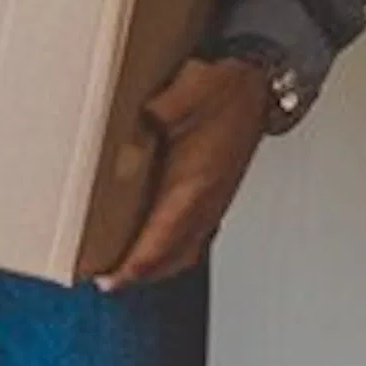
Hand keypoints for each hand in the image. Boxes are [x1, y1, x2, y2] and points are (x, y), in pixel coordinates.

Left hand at [97, 55, 272, 289]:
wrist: (258, 84)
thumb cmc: (223, 88)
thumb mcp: (186, 91)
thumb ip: (159, 111)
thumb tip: (136, 123)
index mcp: (197, 181)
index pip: (163, 235)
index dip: (137, 261)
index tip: (113, 277)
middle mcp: (208, 199)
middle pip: (174, 253)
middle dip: (142, 272)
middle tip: (107, 281)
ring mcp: (215, 199)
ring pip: (187, 248)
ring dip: (158, 265)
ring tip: (127, 272)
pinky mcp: (216, 193)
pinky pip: (195, 234)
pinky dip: (174, 249)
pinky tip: (159, 247)